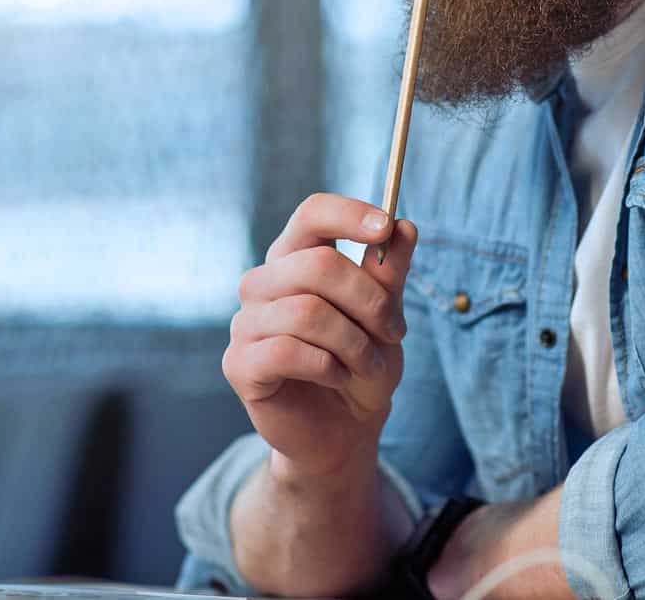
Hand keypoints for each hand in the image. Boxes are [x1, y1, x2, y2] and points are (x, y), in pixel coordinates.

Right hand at [222, 193, 418, 479]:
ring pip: (306, 312)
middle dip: (368, 300)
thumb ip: (389, 273)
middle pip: (316, 265)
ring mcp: (245, 322)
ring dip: (353, 342)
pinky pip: (286, 351)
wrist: (346, 430)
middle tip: (394, 331)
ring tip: (368, 363)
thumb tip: (405, 225)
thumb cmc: (361, 365)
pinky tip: (337, 378)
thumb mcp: (386, 316)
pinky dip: (326, 366)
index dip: (348, 215)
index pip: (311, 215)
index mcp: (296, 259)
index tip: (385, 227)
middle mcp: (263, 283)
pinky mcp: (239, 364)